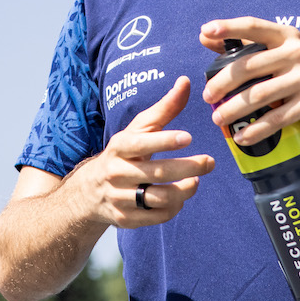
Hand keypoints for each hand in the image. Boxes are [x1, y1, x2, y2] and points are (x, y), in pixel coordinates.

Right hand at [70, 76, 214, 227]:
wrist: (90, 190)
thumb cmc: (124, 153)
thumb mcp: (138, 129)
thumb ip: (164, 108)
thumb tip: (185, 81)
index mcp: (119, 147)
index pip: (140, 143)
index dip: (164, 140)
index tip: (188, 137)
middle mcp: (116, 172)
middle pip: (156, 172)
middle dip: (186, 167)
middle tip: (209, 162)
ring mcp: (119, 197)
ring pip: (157, 198)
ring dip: (183, 191)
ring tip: (195, 181)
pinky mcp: (125, 219)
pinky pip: (156, 216)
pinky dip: (174, 208)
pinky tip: (181, 197)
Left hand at [200, 17, 299, 146]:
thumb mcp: (282, 53)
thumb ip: (245, 45)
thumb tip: (205, 35)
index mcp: (287, 36)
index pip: (254, 27)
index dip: (229, 28)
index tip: (206, 31)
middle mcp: (298, 52)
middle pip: (250, 66)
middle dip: (222, 83)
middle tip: (207, 97)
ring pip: (259, 95)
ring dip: (234, 110)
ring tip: (218, 119)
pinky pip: (277, 118)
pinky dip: (256, 130)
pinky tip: (242, 138)